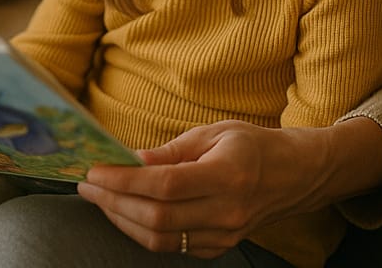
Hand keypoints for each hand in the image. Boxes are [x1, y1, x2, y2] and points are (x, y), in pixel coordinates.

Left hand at [77, 118, 381, 258]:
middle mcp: (226, 212)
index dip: (126, 180)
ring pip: (160, 239)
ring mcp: (223, 236)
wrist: (293, 176)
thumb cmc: (252, 145)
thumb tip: (130, 160)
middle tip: (87, 183)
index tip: (95, 170)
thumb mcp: (213, 133)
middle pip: (158, 218)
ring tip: (99, 196)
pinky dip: (142, 230)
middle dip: (114, 201)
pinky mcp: (218, 248)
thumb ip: (171, 151)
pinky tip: (125, 210)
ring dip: (122, 219)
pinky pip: (172, 247)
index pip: (166, 186)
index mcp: (228, 176)